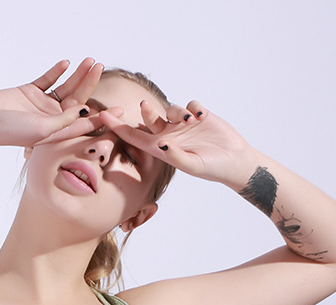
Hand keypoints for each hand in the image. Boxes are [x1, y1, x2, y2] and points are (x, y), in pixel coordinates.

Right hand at [0, 58, 117, 147]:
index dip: (102, 118)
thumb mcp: (43, 130)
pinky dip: (56, 72)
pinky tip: (65, 64)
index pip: (84, 123)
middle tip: (100, 68)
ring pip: (64, 87)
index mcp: (57, 132)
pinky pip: (47, 80)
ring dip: (76, 75)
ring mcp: (41, 105)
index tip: (120, 110)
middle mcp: (51, 118)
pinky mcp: (29, 92)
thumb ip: (64, 121)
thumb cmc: (11, 131)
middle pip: (76, 100)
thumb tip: (85, 109)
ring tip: (88, 61)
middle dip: (89, 85)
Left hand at [100, 101, 257, 187]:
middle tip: (144, 106)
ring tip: (189, 119)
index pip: (134, 136)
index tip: (102, 116)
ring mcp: (184, 125)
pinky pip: (190, 104)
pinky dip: (193, 107)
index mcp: (161, 148)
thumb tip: (161, 144)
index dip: (117, 127)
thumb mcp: (192, 165)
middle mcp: (170, 135)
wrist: (234, 161)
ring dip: (177, 110)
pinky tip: (201, 116)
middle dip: (147, 111)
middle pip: (150, 118)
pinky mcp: (199, 115)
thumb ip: (175, 155)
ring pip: (171, 108)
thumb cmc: (211, 168)